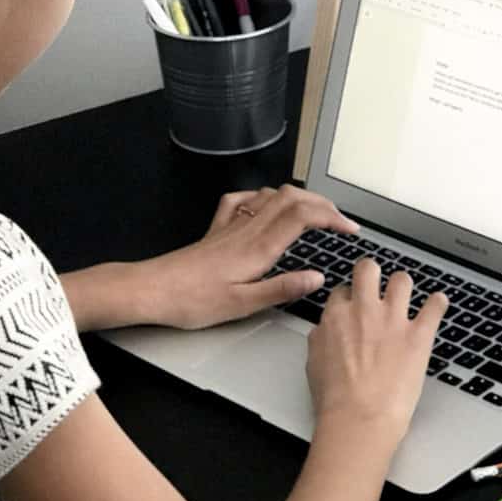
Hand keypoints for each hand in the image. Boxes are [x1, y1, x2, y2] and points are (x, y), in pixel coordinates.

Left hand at [126, 185, 359, 329]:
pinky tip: (265, 205)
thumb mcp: (242, 304)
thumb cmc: (191, 301)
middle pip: (291, 197)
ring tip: (314, 212)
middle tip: (340, 220)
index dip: (332, 216)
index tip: (349, 228)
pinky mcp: (216, 230)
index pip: (303, 216)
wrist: (152, 290)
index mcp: (257, 248)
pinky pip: (242, 201)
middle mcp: (246, 230)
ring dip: (298, 197)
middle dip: (322, 203)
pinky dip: (262, 197)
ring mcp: (231, 226)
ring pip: (270, 195)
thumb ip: (281, 289)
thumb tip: (316, 278)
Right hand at [306, 258, 447, 441]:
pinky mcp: (418, 334)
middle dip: (372, 272)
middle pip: (368, 269)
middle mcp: (364, 310)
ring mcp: (393, 320)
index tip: (353, 303)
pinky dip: (438, 303)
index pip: (342, 290)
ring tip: (406, 293)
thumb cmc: (336, 399)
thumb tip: (326, 331)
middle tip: (376, 282)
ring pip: (402, 280)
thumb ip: (322, 338)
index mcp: (336, 317)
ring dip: (403, 285)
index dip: (349, 296)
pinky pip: (435, 306)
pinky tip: (438, 303)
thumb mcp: (314, 363)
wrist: (360, 417)